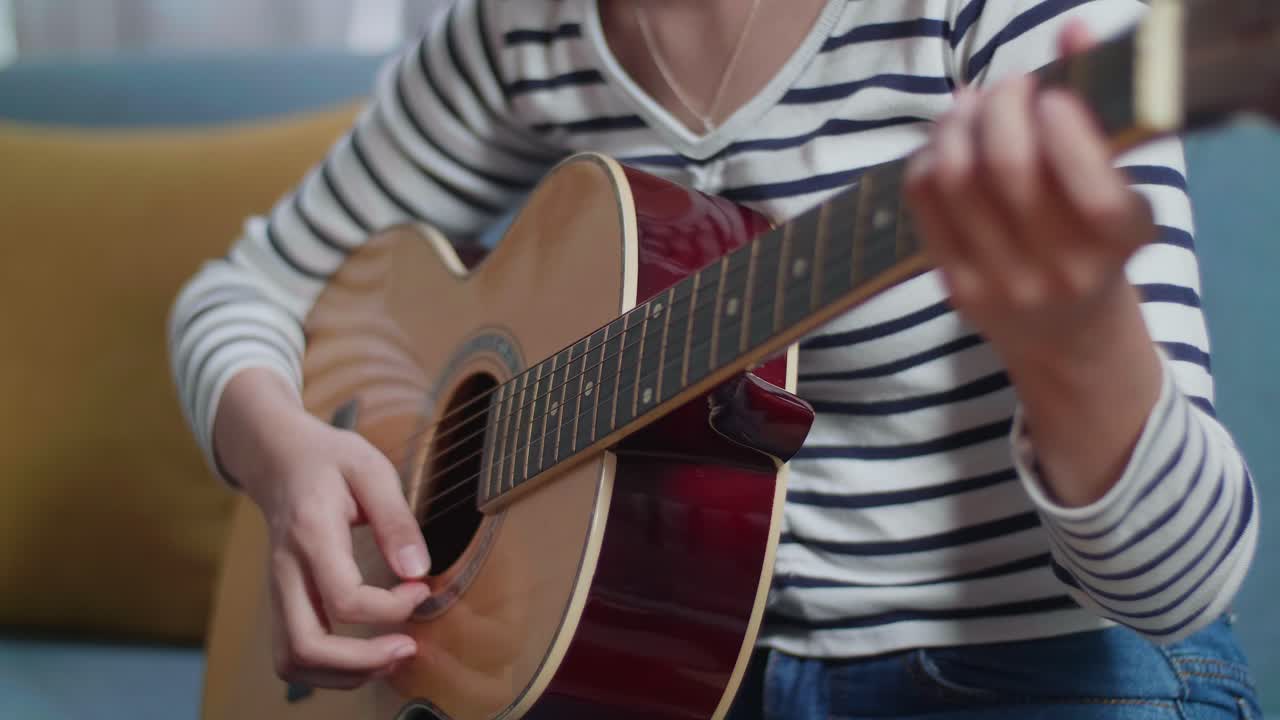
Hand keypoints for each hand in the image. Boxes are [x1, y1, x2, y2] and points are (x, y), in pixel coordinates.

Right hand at [215, 369, 431, 689]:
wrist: (280, 458)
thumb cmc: (330, 462)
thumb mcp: (371, 470)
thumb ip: (396, 519)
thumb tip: (416, 569)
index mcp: (311, 534)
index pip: (344, 598)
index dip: (391, 608)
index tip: (421, 589)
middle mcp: (285, 571)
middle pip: (306, 646)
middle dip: (362, 663)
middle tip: (408, 648)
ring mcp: (278, 591)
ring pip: (292, 660)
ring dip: (344, 674)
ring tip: (390, 658)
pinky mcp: (282, 602)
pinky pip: (293, 654)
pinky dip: (329, 669)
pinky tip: (367, 655)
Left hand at [903, 21, 1155, 367]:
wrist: (1066, 336)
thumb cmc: (1097, 243)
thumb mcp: (1121, 184)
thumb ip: (1102, 107)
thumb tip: (1074, 29)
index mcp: (1120, 241)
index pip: (1091, 187)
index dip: (1062, 127)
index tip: (1052, 96)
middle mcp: (1063, 270)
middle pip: (1007, 167)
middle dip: (1001, 106)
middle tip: (1008, 87)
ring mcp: (1003, 283)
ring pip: (956, 178)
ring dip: (958, 123)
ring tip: (972, 105)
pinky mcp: (956, 286)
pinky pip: (924, 200)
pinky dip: (930, 155)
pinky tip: (949, 143)